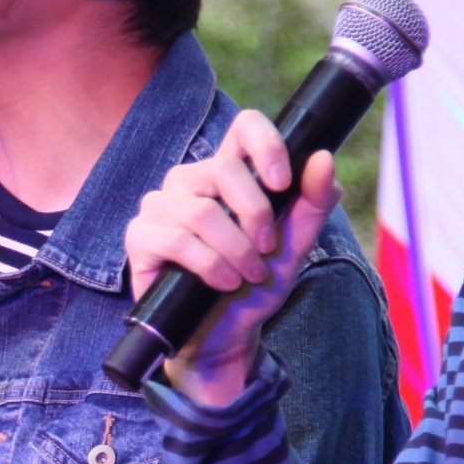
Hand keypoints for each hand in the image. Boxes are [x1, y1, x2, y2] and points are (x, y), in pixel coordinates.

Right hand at [123, 114, 341, 407]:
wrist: (225, 336)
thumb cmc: (254, 286)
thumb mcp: (294, 247)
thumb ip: (311, 204)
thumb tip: (323, 158)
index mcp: (229, 173)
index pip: (244, 127)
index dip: (265, 144)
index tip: (282, 183)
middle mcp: (190, 181)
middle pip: (223, 168)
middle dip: (255, 215)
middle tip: (267, 250)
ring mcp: (160, 207)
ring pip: (201, 210)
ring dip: (234, 249)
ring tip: (247, 275)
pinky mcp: (140, 237)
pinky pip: (174, 239)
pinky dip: (208, 265)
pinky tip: (222, 283)